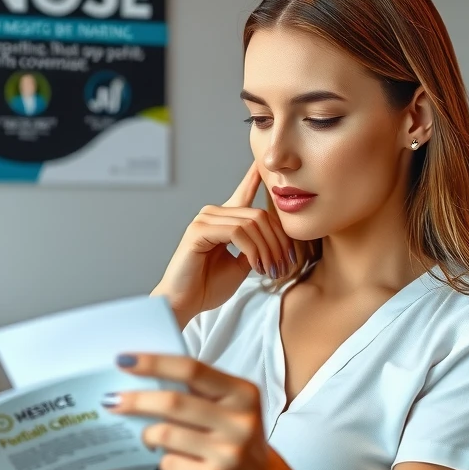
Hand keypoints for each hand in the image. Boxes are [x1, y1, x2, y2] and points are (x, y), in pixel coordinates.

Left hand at [104, 352, 291, 469]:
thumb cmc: (234, 435)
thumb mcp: (229, 406)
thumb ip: (196, 391)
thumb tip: (140, 378)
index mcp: (243, 394)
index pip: (192, 369)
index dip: (154, 363)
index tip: (124, 360)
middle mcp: (240, 422)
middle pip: (173, 403)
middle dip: (136, 400)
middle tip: (112, 400)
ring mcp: (228, 454)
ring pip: (165, 435)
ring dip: (147, 434)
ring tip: (146, 435)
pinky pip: (169, 463)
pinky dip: (162, 459)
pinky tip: (171, 459)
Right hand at [152, 162, 295, 326]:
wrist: (185, 303)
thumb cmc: (208, 287)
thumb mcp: (241, 265)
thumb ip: (255, 248)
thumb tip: (273, 240)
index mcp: (222, 221)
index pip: (242, 194)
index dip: (254, 179)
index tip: (264, 166)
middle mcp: (212, 214)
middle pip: (259, 215)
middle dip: (277, 241)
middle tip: (283, 265)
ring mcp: (204, 219)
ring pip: (251, 223)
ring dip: (267, 249)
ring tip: (271, 270)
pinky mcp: (199, 230)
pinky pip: (237, 232)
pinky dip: (253, 250)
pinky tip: (255, 266)